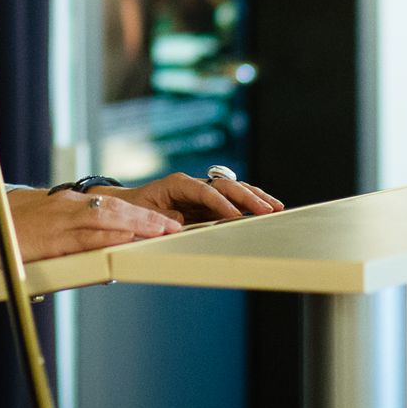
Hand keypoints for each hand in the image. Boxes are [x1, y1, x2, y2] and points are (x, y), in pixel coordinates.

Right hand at [5, 189, 179, 262]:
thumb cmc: (5, 234)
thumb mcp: (39, 224)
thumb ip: (66, 231)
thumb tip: (91, 242)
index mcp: (65, 203)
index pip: (109, 205)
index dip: (137, 213)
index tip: (160, 220)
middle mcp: (66, 207)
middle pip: (115, 208)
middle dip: (146, 217)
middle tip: (173, 225)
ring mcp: (59, 222)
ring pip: (107, 219)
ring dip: (138, 225)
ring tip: (162, 231)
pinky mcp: (52, 240)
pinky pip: (86, 237)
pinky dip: (109, 236)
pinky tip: (128, 238)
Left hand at [98, 171, 284, 225]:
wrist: (130, 206)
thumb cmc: (134, 210)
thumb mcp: (142, 216)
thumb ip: (160, 219)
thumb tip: (177, 222)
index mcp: (176, 184)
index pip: (203, 191)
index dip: (220, 203)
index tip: (235, 215)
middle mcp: (193, 185)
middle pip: (225, 186)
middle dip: (247, 198)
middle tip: (267, 210)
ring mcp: (203, 192)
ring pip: (234, 189)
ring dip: (255, 198)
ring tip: (276, 207)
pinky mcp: (209, 203)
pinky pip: (233, 199)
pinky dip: (250, 203)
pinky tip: (267, 208)